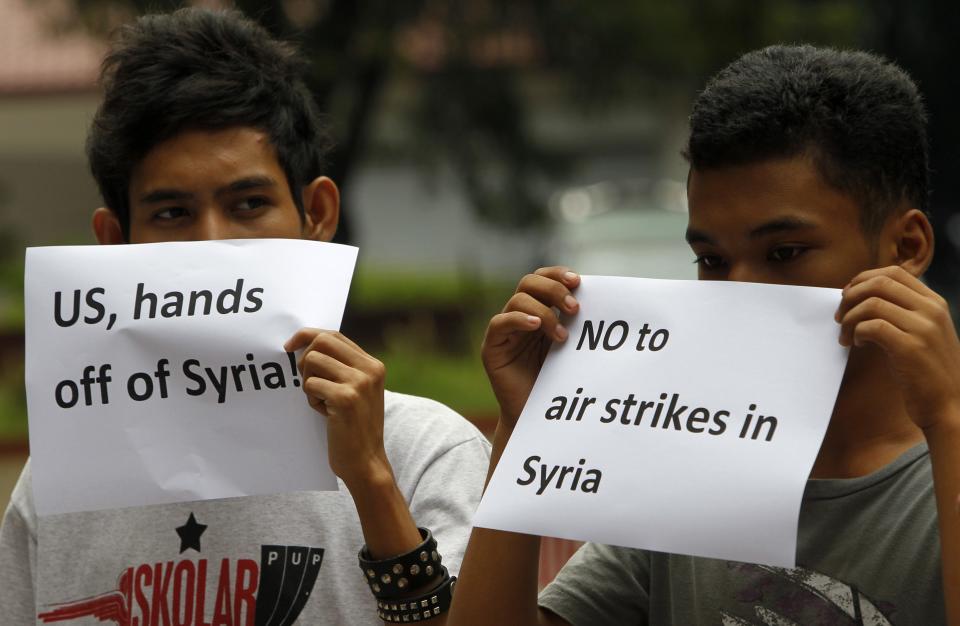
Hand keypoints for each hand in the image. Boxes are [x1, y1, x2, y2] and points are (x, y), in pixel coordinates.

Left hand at [284, 329, 390, 487]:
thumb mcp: (357, 391)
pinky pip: (310, 384)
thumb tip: (308, 344)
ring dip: (308, 382)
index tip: (290, 346)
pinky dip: (311, 399)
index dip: (308, 335)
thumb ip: (342, 367)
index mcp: (373, 365)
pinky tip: (325, 414)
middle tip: (305, 379)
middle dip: (304, 358)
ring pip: (312, 361)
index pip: (334, 335)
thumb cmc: (355, 427)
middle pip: (322, 341)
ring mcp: (359, 382)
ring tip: (321, 401)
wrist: (366, 461)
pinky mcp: (346, 398)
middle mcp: (370, 369)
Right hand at [482, 267, 580, 429]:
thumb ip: (579, 323)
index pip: (543, 278)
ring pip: (517, 300)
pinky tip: (536, 325)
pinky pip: (499, 323)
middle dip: (553, 290)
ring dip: (543, 312)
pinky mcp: (492, 348)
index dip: (558, 274)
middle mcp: (521, 316)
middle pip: (529, 282)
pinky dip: (519, 319)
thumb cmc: (561, 382)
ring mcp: (505, 331)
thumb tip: (602, 297)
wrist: (541, 417)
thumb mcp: (574, 347)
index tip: (578, 282)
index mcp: (540, 310)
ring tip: (561, 336)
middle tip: (574, 309)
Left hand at [835, 266, 959, 430]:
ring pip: (871, 304)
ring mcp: (923, 328)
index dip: (863, 279)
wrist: (949, 405)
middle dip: (851, 296)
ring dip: (849, 318)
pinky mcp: (910, 347)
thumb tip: (861, 297)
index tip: (848, 296)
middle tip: (839, 316)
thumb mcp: (925, 332)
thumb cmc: (929, 370)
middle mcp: (931, 310)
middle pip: (880, 282)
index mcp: (934, 302)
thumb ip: (903, 311)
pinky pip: (872, 326)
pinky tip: (858, 345)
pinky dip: (857, 333)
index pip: (894, 272)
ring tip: (846, 336)